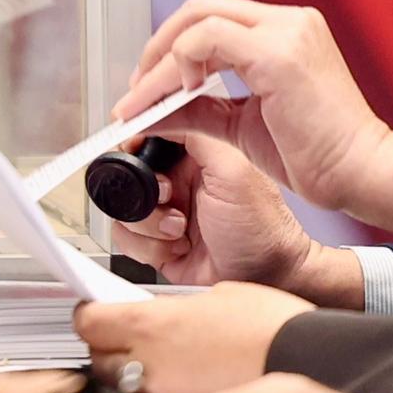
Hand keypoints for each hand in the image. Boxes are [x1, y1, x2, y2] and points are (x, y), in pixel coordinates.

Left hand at [68, 283, 311, 392]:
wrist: (308, 361)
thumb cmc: (270, 324)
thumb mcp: (216, 294)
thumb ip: (176, 308)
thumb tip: (162, 316)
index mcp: (153, 326)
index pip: (88, 322)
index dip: (89, 313)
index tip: (96, 308)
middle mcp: (151, 365)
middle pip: (97, 357)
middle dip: (106, 344)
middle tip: (125, 333)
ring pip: (123, 385)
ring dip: (130, 371)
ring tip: (158, 358)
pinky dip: (159, 392)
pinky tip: (182, 380)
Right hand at [99, 134, 338, 294]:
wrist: (268, 280)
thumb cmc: (263, 229)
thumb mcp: (233, 170)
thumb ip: (197, 135)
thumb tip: (161, 111)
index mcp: (195, 154)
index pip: (151, 133)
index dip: (135, 140)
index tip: (130, 149)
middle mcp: (178, 180)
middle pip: (129, 171)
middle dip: (140, 189)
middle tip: (167, 197)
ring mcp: (166, 212)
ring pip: (124, 207)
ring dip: (147, 222)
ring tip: (178, 228)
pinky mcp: (157, 243)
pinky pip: (126, 238)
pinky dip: (146, 246)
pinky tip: (176, 247)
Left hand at [118, 0, 392, 230]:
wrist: (362, 174)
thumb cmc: (319, 155)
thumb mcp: (243, 126)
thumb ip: (200, 109)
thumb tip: (153, 110)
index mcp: (286, 33)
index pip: (214, 19)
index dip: (173, 46)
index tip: (149, 84)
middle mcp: (288, 23)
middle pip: (200, 9)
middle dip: (157, 47)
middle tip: (136, 87)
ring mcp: (286, 32)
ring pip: (199, 20)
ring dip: (161, 60)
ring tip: (144, 97)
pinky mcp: (278, 53)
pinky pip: (208, 39)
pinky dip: (181, 63)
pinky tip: (181, 93)